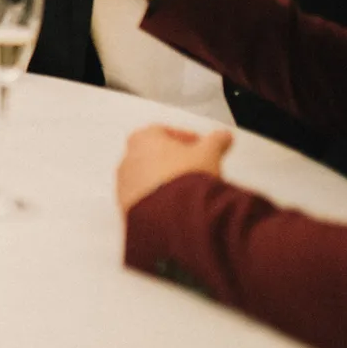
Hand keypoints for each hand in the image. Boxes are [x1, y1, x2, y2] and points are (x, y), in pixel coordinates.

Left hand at [116, 124, 232, 211]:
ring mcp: (124, 185)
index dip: (185, 139)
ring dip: (164, 182)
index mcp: (143, 139)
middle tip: (193, 169)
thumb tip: (222, 138)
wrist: (174, 216)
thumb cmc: (184, 181)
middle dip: (173, 161)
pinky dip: (156, 201)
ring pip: (145, 179)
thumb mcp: (209, 154)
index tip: (198, 146)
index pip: (163, 132)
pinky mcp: (126, 207)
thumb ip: (216, 141)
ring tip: (186, 192)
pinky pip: (142, 201)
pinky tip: (175, 207)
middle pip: (152, 156)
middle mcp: (128, 159)